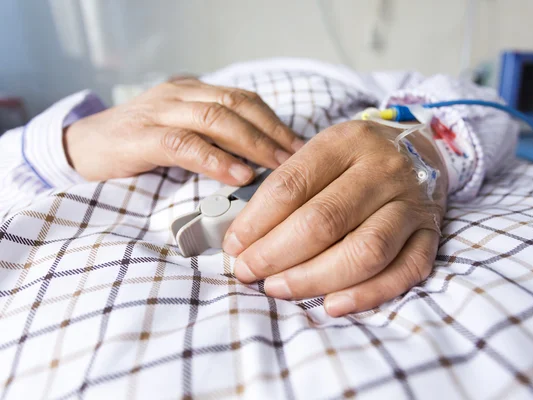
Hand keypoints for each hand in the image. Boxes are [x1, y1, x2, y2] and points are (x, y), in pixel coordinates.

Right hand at [64, 78, 303, 184]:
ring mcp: (158, 112)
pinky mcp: (139, 137)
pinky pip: (183, 144)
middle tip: (298, 159)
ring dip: (252, 143)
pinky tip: (238, 175)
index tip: (300, 146)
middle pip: (236, 105)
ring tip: (277, 167)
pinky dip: (214, 159)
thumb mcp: (180, 134)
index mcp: (192, 92)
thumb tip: (261, 162)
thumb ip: (213, 139)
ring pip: (214, 118)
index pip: (244, 98)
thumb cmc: (137, 146)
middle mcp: (179, 95)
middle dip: (271, 132)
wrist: (80, 148)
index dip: (275, 121)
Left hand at [223, 120, 447, 316]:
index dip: (256, 222)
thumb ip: (288, 187)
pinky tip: (333, 305)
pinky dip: (367, 294)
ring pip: (365, 251)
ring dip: (314, 278)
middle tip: (249, 271)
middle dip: (277, 254)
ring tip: (278, 288)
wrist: (422, 148)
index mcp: (348, 142)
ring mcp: (412, 204)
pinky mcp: (431, 234)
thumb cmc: (359, 157)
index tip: (234, 246)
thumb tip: (245, 238)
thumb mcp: (323, 151)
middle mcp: (383, 170)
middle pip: (325, 221)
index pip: (292, 186)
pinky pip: (404, 271)